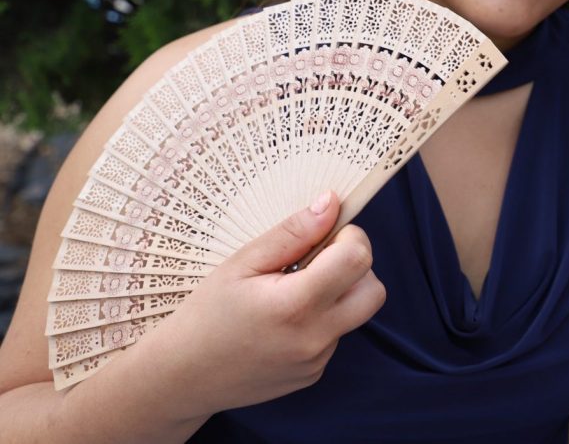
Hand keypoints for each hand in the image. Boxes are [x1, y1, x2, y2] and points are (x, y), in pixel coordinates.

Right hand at [133, 191, 386, 419]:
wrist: (181, 377)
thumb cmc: (206, 314)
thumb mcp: (242, 263)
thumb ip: (292, 233)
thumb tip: (332, 204)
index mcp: (295, 305)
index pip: (358, 259)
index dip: (349, 237)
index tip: (325, 234)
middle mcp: (313, 338)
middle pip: (373, 290)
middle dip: (356, 266)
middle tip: (316, 259)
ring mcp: (316, 361)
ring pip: (356, 313)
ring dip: (338, 293)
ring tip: (292, 290)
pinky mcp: (313, 374)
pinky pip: (335, 335)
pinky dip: (321, 319)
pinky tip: (283, 319)